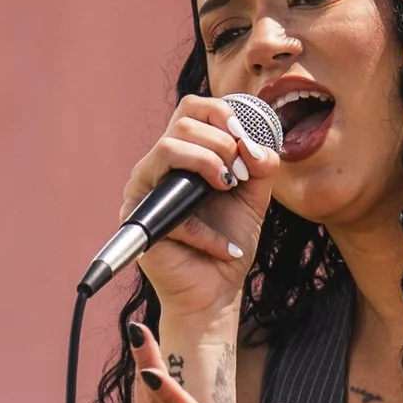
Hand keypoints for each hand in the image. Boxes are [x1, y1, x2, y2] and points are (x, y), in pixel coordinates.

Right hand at [120, 95, 279, 321]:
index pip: (192, 110)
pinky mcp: (140, 221)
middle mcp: (158, 168)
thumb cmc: (228, 242)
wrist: (215, 292)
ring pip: (167, 150)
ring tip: (229, 188)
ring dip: (207, 163)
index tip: (246, 138)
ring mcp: (145, 192)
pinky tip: (224, 248)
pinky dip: (206, 231)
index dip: (220, 113)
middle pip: (181, 123)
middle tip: (240, 173)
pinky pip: (173, 210)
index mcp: (184, 155)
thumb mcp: (253, 198)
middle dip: (219, 142)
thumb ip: (261, 167)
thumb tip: (258, 146)